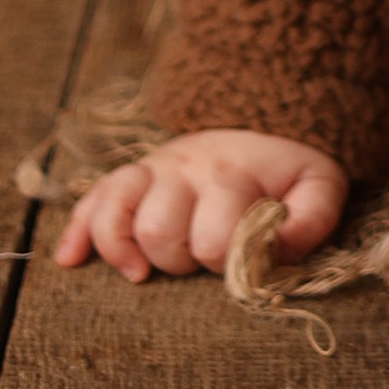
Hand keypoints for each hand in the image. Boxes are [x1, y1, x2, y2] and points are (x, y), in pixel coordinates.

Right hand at [53, 129, 345, 279]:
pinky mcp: (132, 176)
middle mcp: (185, 169)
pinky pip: (92, 198)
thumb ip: (312, 218)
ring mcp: (153, 170)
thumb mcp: (317, 185)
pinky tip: (71, 260)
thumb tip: (277, 253)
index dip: (227, 261)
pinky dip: (79, 231)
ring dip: (126, 249)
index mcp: (233, 174)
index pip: (214, 238)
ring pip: (117, 210)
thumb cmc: (286, 170)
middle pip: (159, 229)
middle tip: (200, 258)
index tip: (243, 260)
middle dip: (180, 259)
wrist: (262, 115)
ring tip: (141, 273)